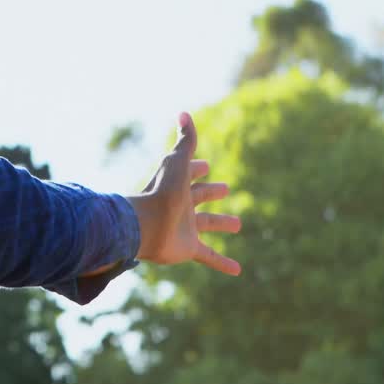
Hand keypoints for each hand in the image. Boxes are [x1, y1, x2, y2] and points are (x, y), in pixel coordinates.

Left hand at [127, 112, 241, 275]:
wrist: (146, 227)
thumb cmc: (161, 192)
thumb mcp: (177, 162)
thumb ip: (185, 140)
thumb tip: (184, 112)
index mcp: (176, 184)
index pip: (187, 173)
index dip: (196, 167)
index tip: (206, 164)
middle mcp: (179, 206)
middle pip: (198, 197)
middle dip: (210, 192)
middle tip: (225, 188)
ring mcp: (183, 228)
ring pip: (205, 225)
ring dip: (220, 223)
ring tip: (238, 224)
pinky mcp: (187, 248)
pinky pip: (208, 256)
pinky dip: (222, 263)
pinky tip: (238, 271)